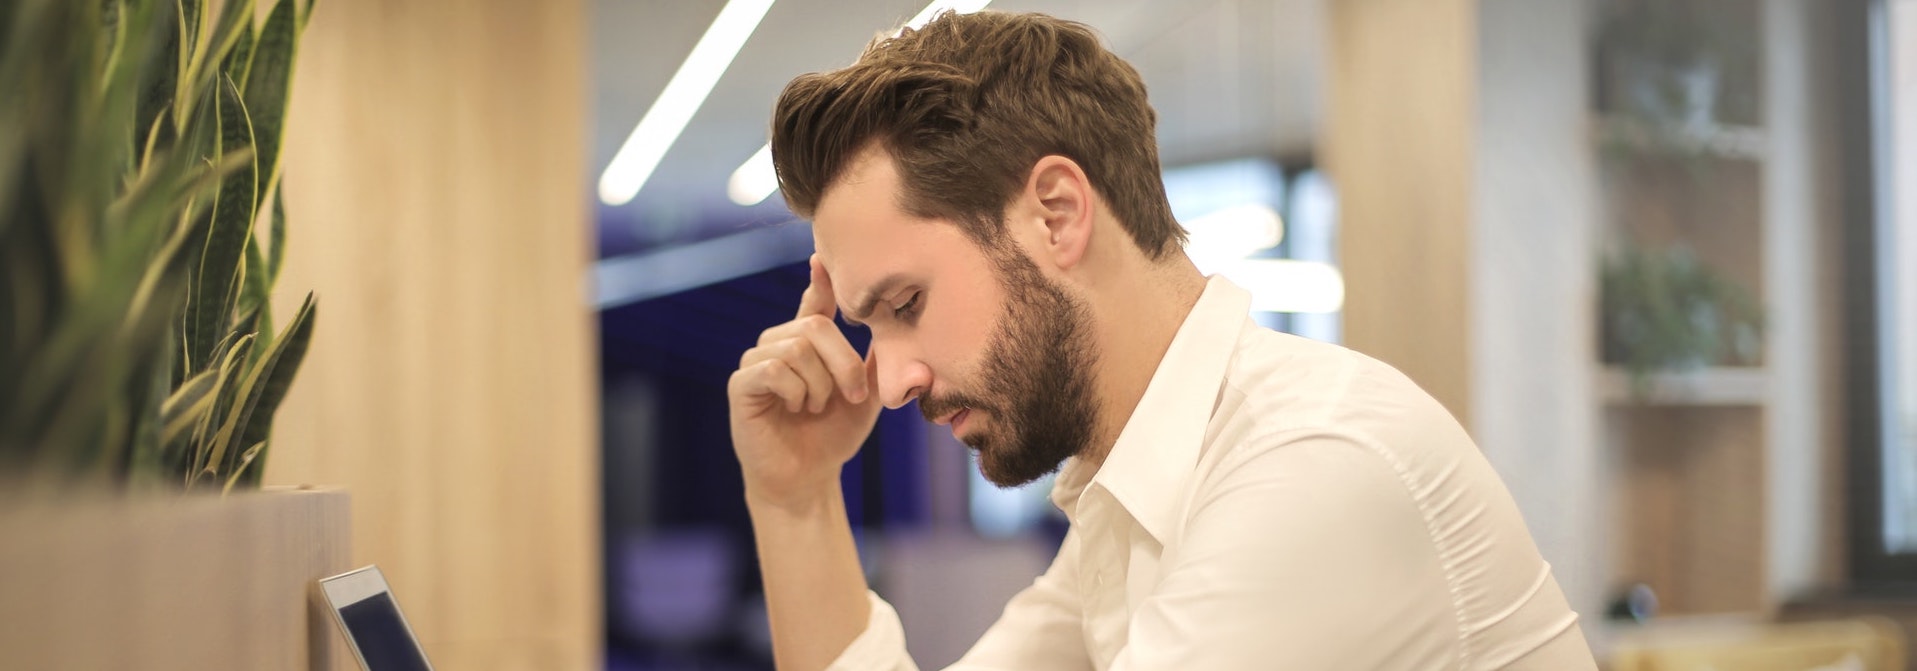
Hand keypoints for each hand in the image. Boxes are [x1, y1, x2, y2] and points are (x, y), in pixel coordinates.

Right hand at [728, 255, 881, 510]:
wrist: (808, 478)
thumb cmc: (834, 436)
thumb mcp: (866, 396)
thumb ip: (873, 360)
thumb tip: (892, 324)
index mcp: (807, 343)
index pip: (814, 302)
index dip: (820, 280)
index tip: (822, 258)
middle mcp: (779, 344)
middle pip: (813, 326)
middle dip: (843, 363)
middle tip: (854, 396)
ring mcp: (756, 362)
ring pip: (796, 347)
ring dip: (820, 384)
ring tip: (817, 408)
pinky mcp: (741, 385)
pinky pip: (773, 368)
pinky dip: (796, 390)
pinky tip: (796, 408)